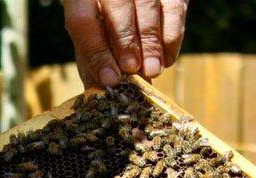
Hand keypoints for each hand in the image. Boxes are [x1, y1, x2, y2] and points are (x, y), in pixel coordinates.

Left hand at [65, 0, 188, 86]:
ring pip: (148, 6)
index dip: (96, 51)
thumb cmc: (100, 23)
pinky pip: (174, 9)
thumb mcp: (90, 39)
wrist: (124, 2)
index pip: (82, 21)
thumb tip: (103, 91)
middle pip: (117, 8)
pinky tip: (166, 60)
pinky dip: (171, 37)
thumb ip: (93, 61)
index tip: (109, 79)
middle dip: (126, 42)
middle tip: (132, 69)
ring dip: (151, 42)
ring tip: (152, 70)